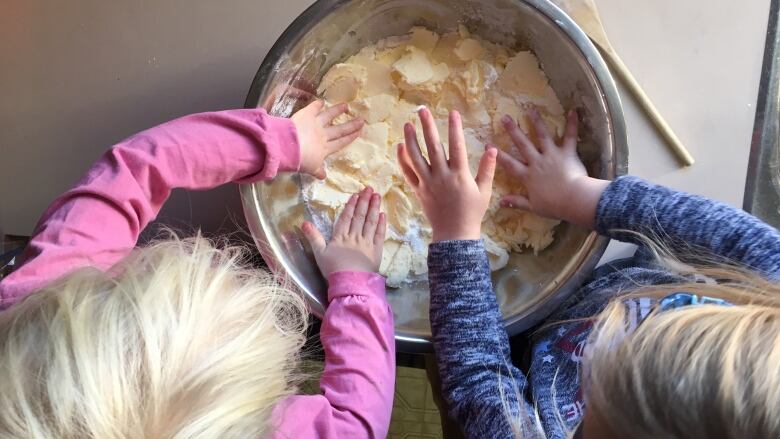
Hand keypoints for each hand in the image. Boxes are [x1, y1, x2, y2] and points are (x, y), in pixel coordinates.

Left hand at [291, 100, 363, 178]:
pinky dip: (317, 104)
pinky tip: (321, 101)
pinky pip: (313, 108)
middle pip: (339, 130)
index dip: (350, 138)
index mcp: (324, 149)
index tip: (359, 133)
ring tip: (346, 106)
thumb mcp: (310, 169)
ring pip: (328, 116)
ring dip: (336, 111)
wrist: (288, 148)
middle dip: (351, 126)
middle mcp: (322, 136)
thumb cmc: (300, 161)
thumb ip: (317, 170)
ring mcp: (315, 125)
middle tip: (362, 120)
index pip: (340, 143)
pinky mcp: (306, 116)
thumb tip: (324, 176)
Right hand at [302, 187, 385, 275]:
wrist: (350, 282)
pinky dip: (381, 224)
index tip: (356, 195)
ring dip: (374, 208)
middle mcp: (354, 236)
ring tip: (377, 196)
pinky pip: (379, 234)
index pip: (346, 218)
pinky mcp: (376, 250)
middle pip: (360, 216)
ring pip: (370, 222)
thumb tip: (303, 222)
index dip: (351, 206)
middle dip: (364, 201)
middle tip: (369, 188)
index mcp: (340, 237)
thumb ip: (313, 237)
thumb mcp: (319, 253)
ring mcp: (366, 243)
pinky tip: (382, 214)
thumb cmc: (333, 269)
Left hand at [397, 108, 496, 241]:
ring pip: (416, 157)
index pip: (457, 146)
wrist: (454, 235)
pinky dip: (402, 159)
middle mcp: (442, 176)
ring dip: (410, 139)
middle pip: (433, 146)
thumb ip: (487, 169)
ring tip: (407, 124)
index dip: (455, 128)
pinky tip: (400, 146)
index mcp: (460, 175)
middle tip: (422, 110)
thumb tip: (493, 149)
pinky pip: (408, 173)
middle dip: (427, 126)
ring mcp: (428, 183)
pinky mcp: (419, 191)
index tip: (453, 113)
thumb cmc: (472, 213)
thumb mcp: (484, 191)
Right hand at [497, 107, 607, 228]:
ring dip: (537, 122)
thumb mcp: (533, 206)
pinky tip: (573, 111)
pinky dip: (572, 124)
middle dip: (513, 131)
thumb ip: (517, 202)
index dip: (498, 154)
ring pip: (543, 135)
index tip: (487, 144)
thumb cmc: (554, 205)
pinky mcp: (567, 153)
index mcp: (528, 176)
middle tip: (505, 118)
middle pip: (523, 144)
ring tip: (531, 110)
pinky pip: (570, 137)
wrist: (573, 199)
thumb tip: (500, 203)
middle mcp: (537, 162)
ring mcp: (552, 155)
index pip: (509, 164)